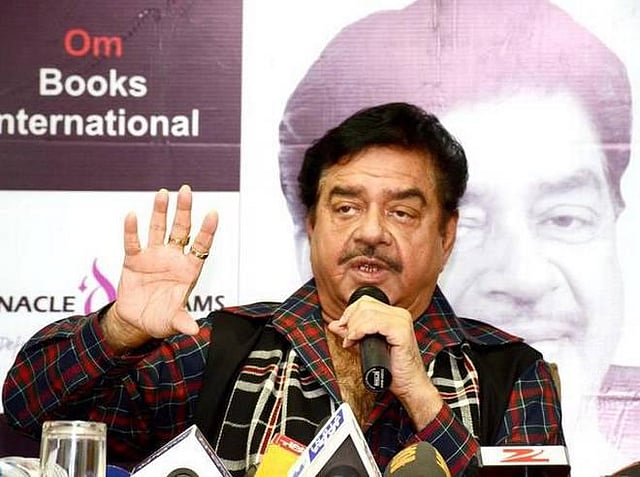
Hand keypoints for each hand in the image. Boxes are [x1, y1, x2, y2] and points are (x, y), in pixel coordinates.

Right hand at [102, 184, 217, 350]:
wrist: (136, 321)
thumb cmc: (161, 319)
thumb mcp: (173, 322)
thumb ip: (182, 321)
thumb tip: (195, 330)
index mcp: (189, 270)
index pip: (201, 246)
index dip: (207, 231)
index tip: (214, 213)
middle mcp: (173, 258)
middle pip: (181, 230)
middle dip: (184, 211)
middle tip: (186, 190)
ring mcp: (153, 256)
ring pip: (158, 229)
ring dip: (160, 211)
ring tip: (163, 193)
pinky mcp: (133, 260)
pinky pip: (133, 242)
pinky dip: (132, 230)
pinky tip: (131, 215)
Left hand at [327, 296, 442, 427]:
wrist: (409, 386)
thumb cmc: (394, 370)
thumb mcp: (367, 346)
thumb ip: (353, 333)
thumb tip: (335, 325)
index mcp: (394, 315)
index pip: (365, 302)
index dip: (349, 313)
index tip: (343, 328)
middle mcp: (400, 315)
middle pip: (364, 304)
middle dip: (349, 321)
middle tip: (347, 337)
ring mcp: (402, 321)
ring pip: (366, 312)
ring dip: (353, 328)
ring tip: (351, 341)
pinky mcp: (401, 331)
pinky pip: (373, 323)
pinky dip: (359, 331)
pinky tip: (355, 340)